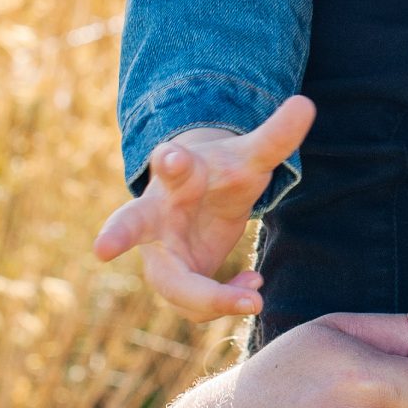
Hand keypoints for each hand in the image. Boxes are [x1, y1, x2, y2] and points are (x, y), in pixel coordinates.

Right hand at [93, 97, 316, 320]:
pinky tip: (254, 283)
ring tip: (255, 298)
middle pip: (130, 225)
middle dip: (117, 235)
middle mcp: (155, 214)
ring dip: (210, 298)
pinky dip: (226, 300)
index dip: (170, 159)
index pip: (167, 163)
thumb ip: (276, 136)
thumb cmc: (219, 173)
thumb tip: (306, 103)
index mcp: (175, 175)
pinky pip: (196, 304)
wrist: (202, 196)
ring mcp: (160, 251)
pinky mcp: (174, 281)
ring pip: (172, 286)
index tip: (172, 155)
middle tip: (101, 247)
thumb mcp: (250, 156)